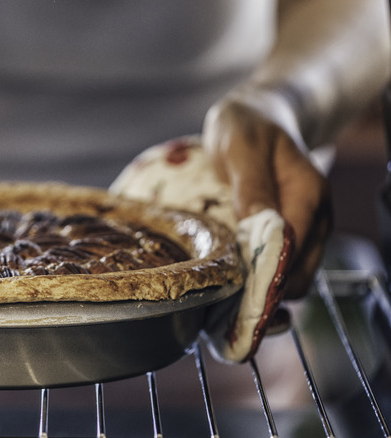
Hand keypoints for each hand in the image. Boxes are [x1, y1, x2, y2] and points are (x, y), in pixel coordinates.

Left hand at [202, 95, 331, 298]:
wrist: (259, 116)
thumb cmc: (247, 128)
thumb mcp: (242, 148)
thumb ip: (251, 186)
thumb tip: (257, 226)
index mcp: (308, 195)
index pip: (294, 250)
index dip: (265, 275)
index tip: (233, 289)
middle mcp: (315, 218)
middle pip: (298, 275)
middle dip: (264, 292)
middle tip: (222, 300)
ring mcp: (306, 229)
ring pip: (292, 278)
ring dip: (261, 290)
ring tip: (224, 295)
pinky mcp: (291, 236)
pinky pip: (281, 269)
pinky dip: (260, 281)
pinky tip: (232, 281)